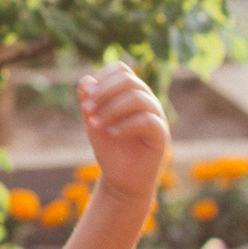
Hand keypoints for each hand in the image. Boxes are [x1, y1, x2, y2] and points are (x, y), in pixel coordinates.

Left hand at [78, 61, 170, 203]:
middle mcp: (146, 100)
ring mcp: (156, 116)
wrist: (122, 179)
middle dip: (103, 92)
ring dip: (112, 109)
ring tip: (96, 124)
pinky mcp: (161, 135)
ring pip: (137, 97)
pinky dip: (125, 125)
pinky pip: (147, 120)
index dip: (101, 78)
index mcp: (130, 92)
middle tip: (87, 111)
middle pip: (128, 79)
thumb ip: (88, 101)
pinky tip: (111, 134)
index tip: (86, 98)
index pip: (121, 69)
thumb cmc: (110, 148)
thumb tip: (86, 80)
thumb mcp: (93, 121)